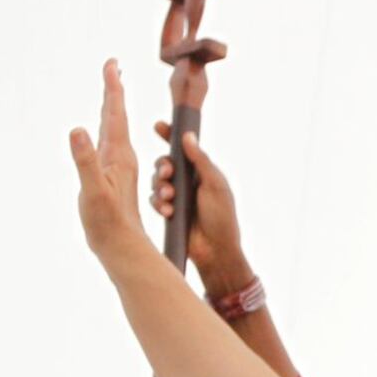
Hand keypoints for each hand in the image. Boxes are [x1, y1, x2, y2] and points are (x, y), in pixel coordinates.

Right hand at [69, 60, 151, 268]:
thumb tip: (78, 130)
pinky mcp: (114, 180)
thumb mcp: (93, 190)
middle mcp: (121, 158)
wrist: (122, 247)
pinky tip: (103, 135)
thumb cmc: (107, 222)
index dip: (112, 89)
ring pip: (114, 131)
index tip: (113, 64)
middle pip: (116, 117)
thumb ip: (85, 160)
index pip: (115, 114)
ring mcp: (118, 169)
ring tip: (110, 92)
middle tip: (112, 68)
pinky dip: (106, 133)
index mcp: (118, 155)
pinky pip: (109, 148)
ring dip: (111, 110)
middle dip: (113, 92)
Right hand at [150, 123, 247, 289]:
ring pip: (156, 182)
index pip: (183, 149)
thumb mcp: (215, 185)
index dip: (170, 136)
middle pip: (164, 164)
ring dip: (160, 187)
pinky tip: (168, 211)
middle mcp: (187, 182)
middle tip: (167, 174)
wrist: (216, 251)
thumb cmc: (222, 218)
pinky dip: (159, 203)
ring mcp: (177, 197)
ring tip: (170, 197)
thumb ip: (201, 160)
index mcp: (201, 172)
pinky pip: (154, 200)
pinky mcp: (168, 211)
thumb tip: (188, 136)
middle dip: (162, 167)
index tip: (158, 126)